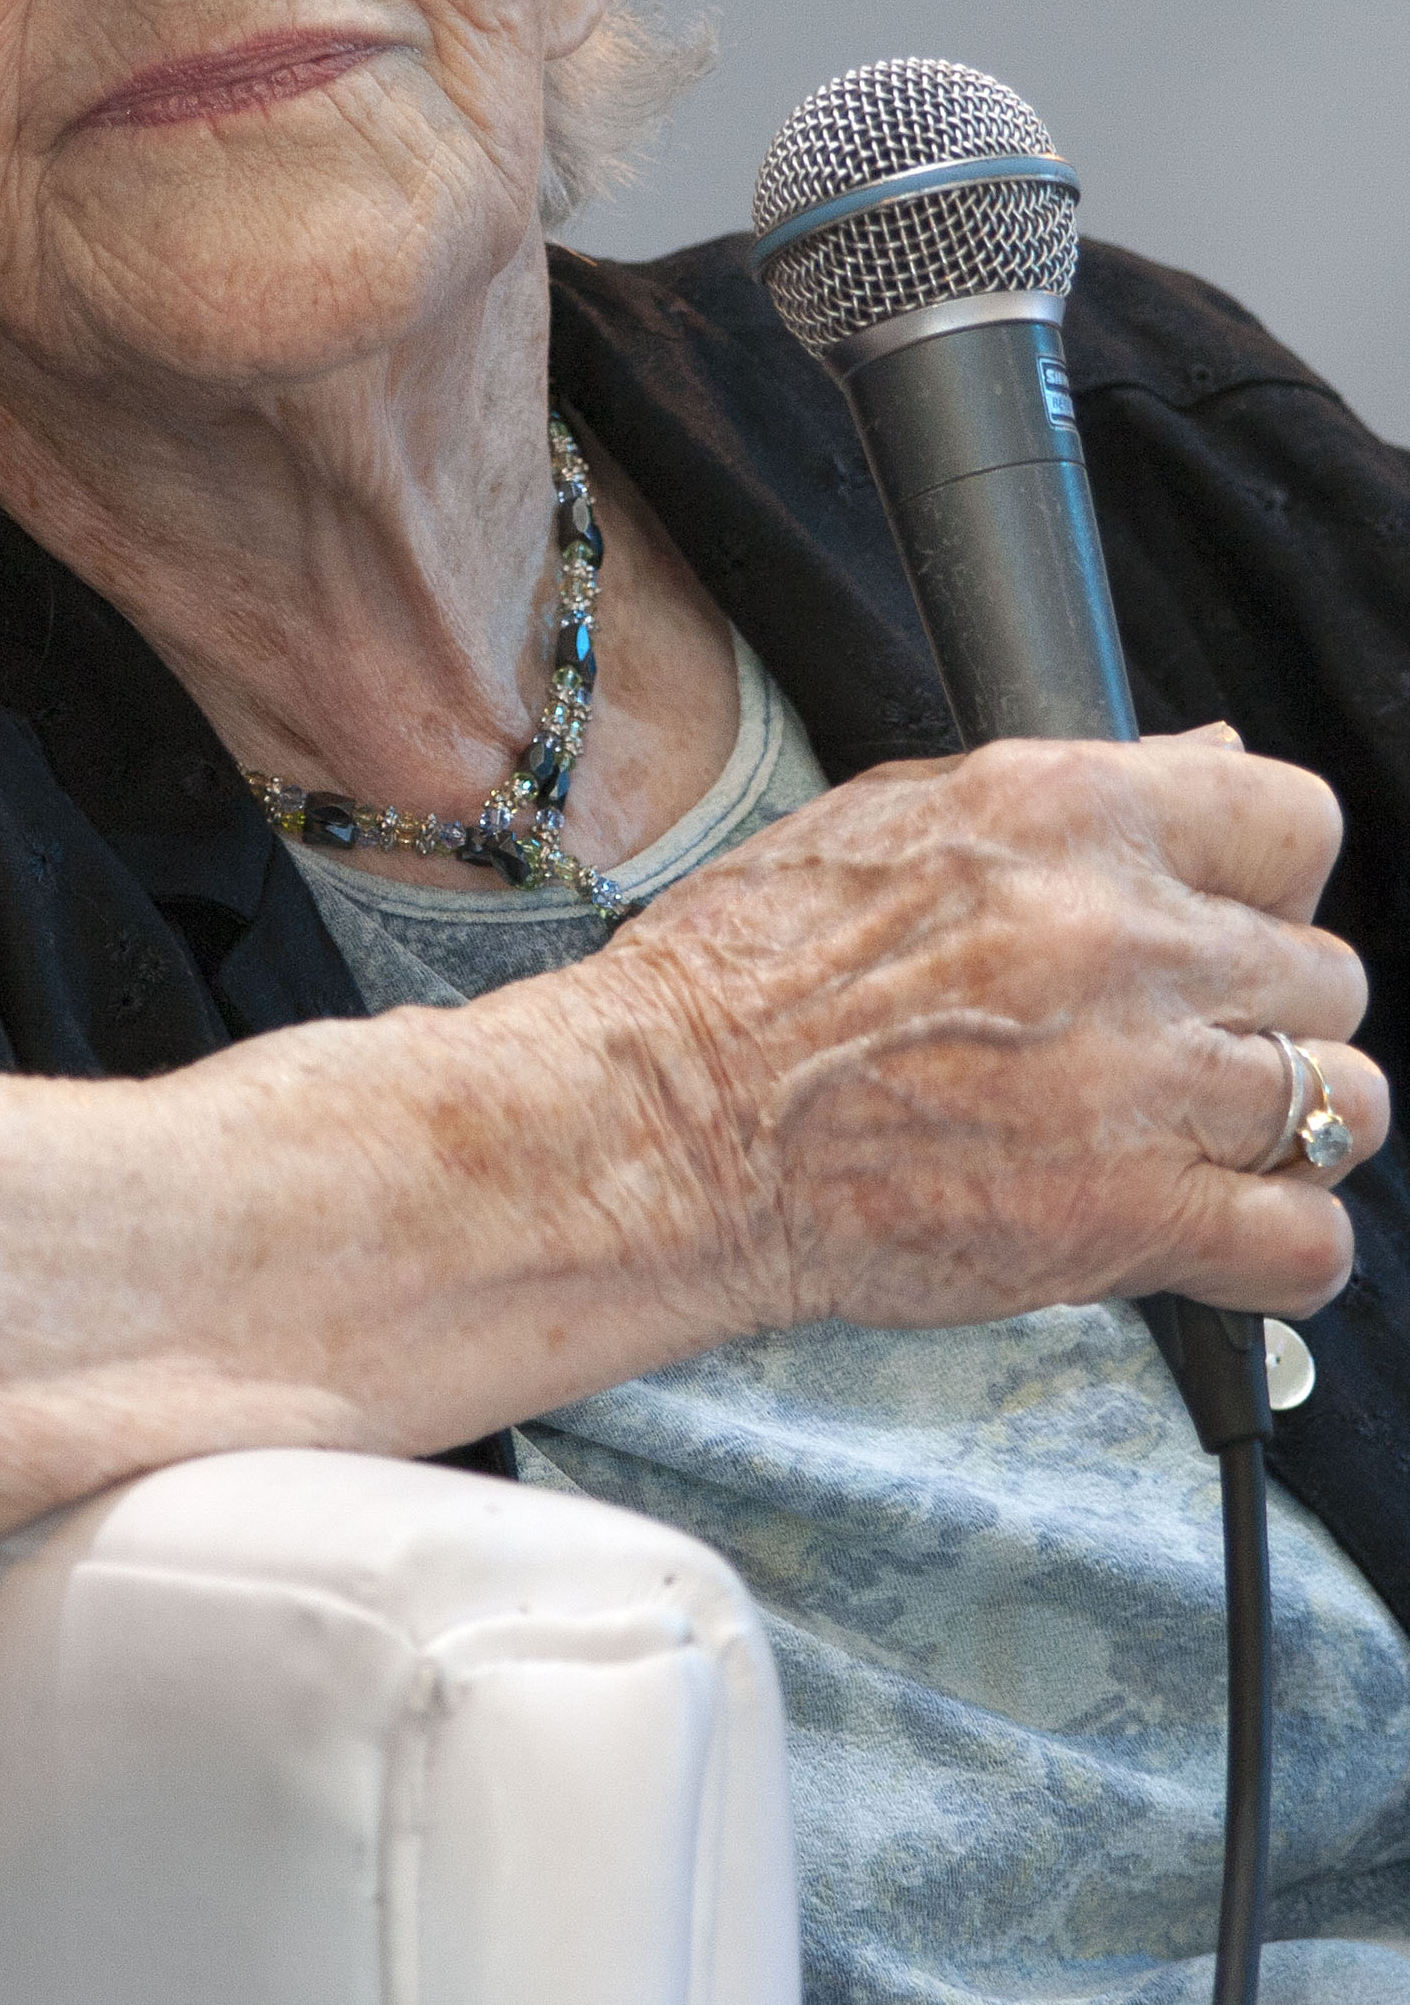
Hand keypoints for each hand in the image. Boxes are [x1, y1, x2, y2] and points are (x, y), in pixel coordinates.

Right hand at [579, 730, 1387, 1335]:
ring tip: (1196, 1142)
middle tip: (1172, 1050)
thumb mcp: (896, 817)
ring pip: (1341, 1101)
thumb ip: (1074, 791)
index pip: (1292, 819)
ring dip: (1280, 1128)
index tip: (1222, 928)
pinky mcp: (1129, 1220)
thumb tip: (1209, 753)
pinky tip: (1210, 1237)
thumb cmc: (745, 978)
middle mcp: (1119, 933)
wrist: (663, 1130)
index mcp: (1064, 813)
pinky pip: (1309, 1241)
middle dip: (1259, 1016)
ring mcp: (1135, 1082)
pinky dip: (1278, 1251)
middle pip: (1323, 973)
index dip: (1267, 884)